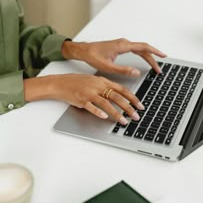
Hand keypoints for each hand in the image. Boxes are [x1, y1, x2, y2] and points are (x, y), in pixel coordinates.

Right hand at [24, 74, 144, 123]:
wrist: (61, 83)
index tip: (140, 105)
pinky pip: (91, 107)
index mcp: (103, 81)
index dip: (132, 98)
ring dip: (116, 113)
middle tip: (136, 116)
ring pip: (106, 103)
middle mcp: (98, 86)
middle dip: (128, 107)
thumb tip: (120, 96)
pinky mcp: (81, 100)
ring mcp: (89, 93)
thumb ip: (107, 87)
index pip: (122, 89)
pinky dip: (98, 112)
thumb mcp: (95, 81)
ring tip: (123, 121)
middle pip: (117, 97)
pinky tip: (104, 117)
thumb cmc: (78, 83)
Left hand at [62, 38, 166, 75]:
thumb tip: (136, 72)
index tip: (163, 56)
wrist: (84, 50)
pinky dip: (143, 55)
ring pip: (140, 50)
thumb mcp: (108, 66)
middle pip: (144, 49)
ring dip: (148, 57)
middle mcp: (124, 43)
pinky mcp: (120, 47)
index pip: (143, 47)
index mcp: (122, 46)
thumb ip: (123, 70)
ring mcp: (123, 44)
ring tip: (155, 67)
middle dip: (153, 59)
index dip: (154, 52)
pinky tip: (145, 60)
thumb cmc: (93, 56)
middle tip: (159, 70)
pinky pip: (135, 49)